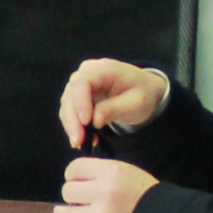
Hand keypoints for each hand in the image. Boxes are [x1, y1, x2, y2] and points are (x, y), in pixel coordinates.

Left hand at [51, 157, 159, 212]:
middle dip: (72, 195)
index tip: (76, 180)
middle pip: (67, 191)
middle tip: (79, 199)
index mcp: (110, 172)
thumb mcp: (126, 171)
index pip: (74, 168)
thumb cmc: (145, 195)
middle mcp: (102, 192)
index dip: (72, 175)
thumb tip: (75, 178)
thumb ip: (101, 172)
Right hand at [55, 58, 172, 144]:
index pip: (82, 81)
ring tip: (81, 143)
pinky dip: (75, 126)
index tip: (86, 122)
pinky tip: (85, 139)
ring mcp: (81, 84)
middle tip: (78, 141)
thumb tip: (94, 120)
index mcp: (104, 69)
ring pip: (67, 105)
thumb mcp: (136, 102)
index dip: (80, 102)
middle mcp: (87, 73)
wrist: (145, 91)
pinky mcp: (79, 96)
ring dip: (71, 125)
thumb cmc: (143, 93)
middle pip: (70, 94)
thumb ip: (115, 109)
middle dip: (72, 119)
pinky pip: (71, 111)